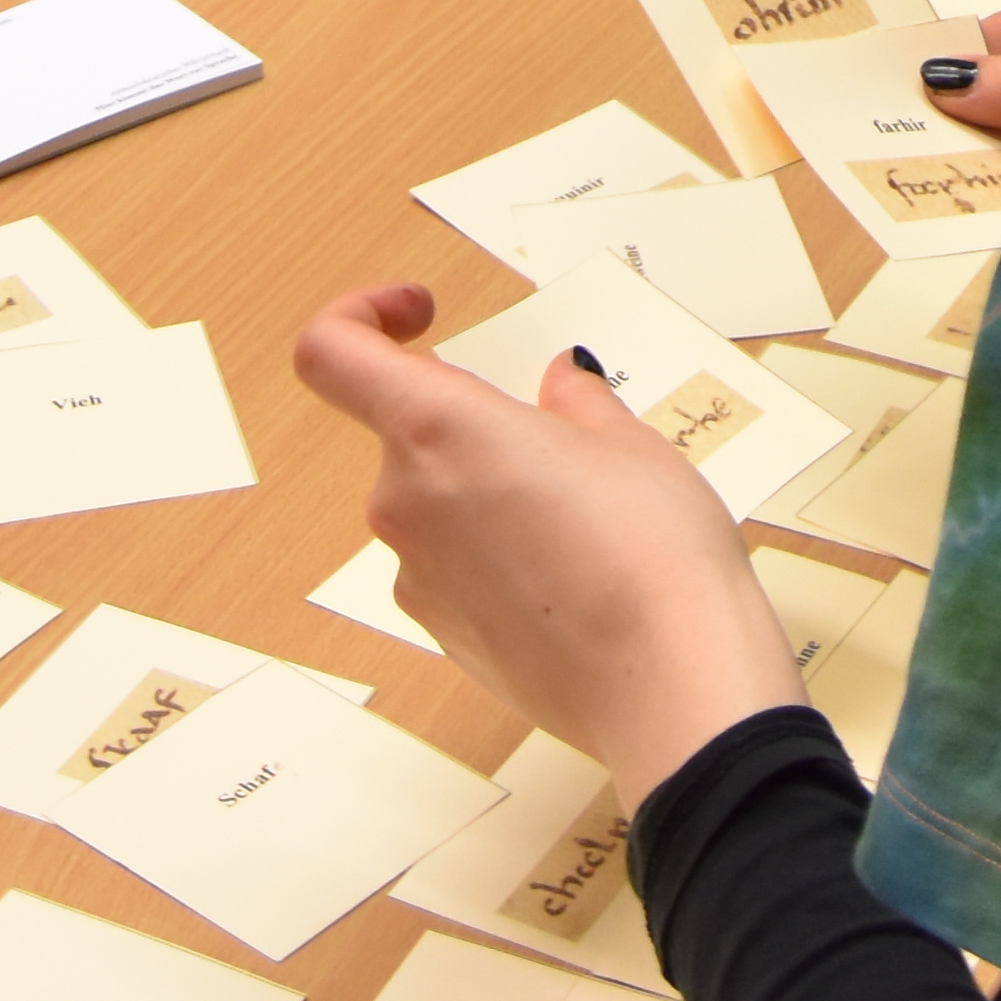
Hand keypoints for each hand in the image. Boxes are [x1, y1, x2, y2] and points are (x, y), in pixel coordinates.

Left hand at [287, 284, 806, 803]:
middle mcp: (406, 502)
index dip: (360, 316)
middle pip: (407, 431)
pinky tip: (573, 571)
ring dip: (489, 489)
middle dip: (475, 420)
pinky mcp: (443, 634)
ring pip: (435, 502)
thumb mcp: (628, 443)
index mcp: (438, 429)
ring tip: (584, 511)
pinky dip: (496, 552)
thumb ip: (575, 403)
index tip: (423, 315)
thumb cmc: (651, 554)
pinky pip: (453, 566)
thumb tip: (558, 386)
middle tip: (561, 434)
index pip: (332, 354)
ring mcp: (418, 577)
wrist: (668, 685)